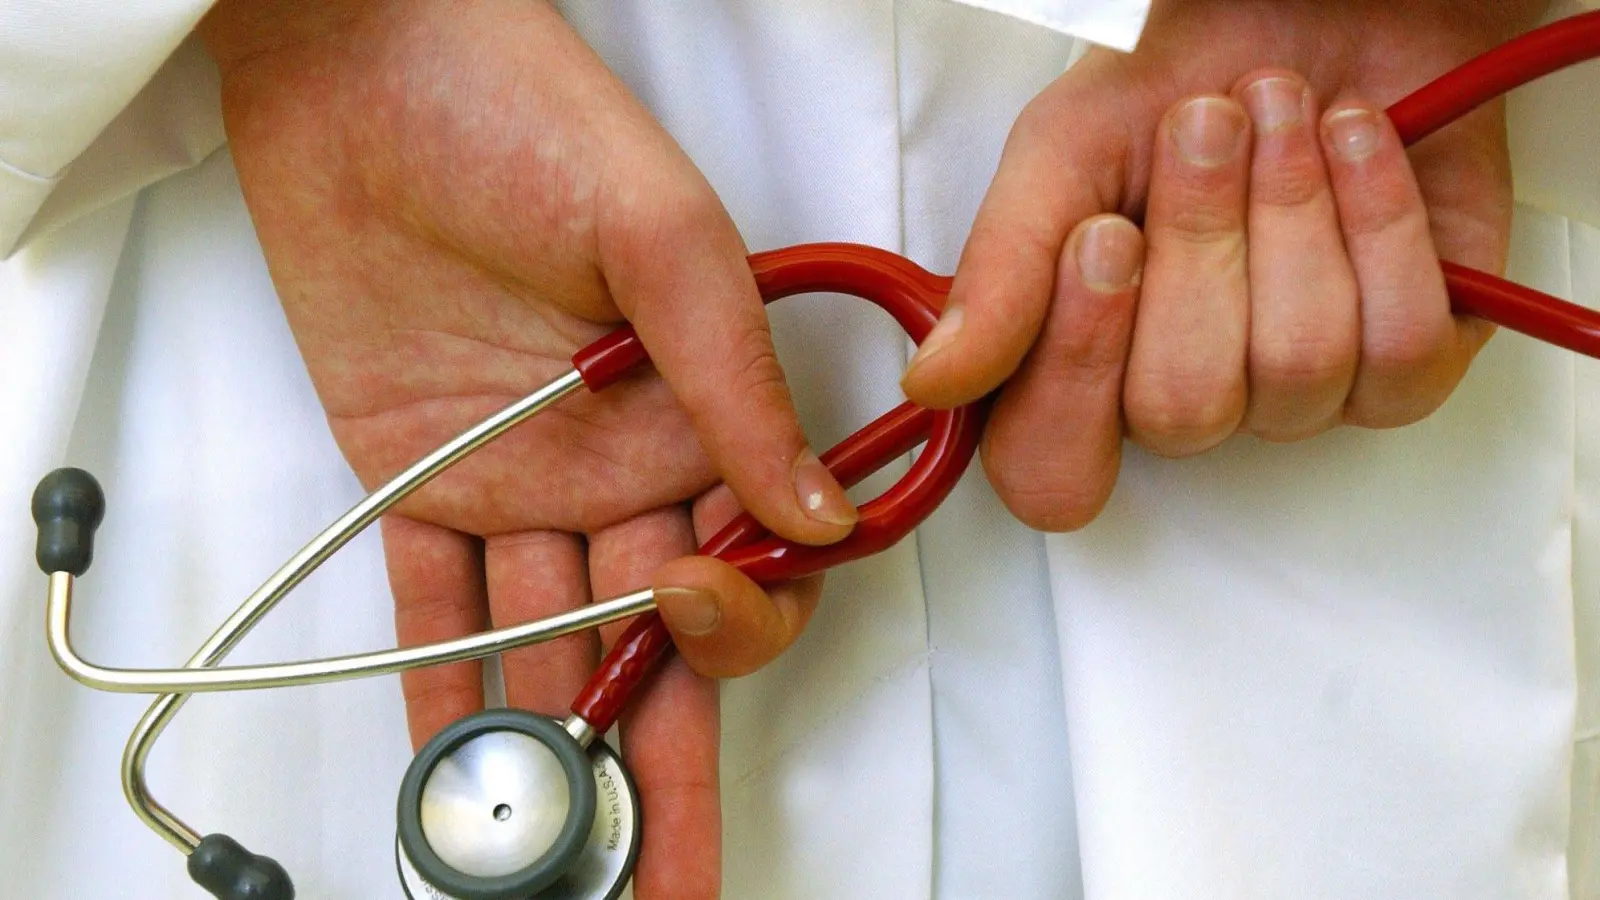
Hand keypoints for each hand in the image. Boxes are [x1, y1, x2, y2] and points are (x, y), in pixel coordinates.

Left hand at [198, 1, 835, 895]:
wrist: (360, 63)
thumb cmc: (522, 107)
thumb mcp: (659, 232)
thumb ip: (734, 382)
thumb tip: (815, 514)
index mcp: (698, 414)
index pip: (748, 561)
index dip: (738, 625)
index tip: (707, 619)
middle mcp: (619, 466)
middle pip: (653, 645)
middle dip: (662, 773)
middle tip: (664, 884)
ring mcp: (520, 483)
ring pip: (547, 648)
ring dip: (549, 753)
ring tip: (546, 867)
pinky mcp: (420, 479)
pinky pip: (431, 606)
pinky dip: (436, 691)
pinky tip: (450, 772)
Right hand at [900, 0, 1545, 529]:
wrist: (1326, 3)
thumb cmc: (1189, 76)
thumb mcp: (1063, 150)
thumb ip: (1000, 267)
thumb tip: (936, 381)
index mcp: (1084, 363)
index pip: (1055, 469)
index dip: (1080, 366)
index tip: (1105, 236)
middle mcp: (1188, 397)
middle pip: (1184, 411)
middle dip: (1203, 241)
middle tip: (1208, 126)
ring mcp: (1299, 393)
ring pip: (1296, 370)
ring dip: (1292, 209)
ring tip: (1283, 112)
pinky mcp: (1408, 366)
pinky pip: (1397, 349)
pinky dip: (1380, 221)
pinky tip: (1356, 142)